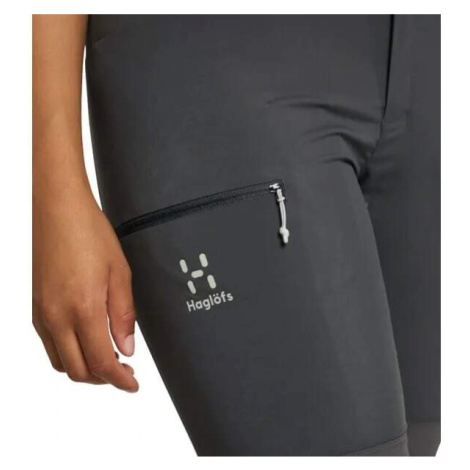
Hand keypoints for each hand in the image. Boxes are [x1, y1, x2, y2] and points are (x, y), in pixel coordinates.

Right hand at [33, 190, 138, 391]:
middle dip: (103, 379)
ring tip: (107, 357)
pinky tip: (86, 340)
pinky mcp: (35, 307)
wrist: (59, 210)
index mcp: (83, 309)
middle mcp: (56, 317)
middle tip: (125, 372)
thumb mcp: (121, 273)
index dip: (119, 380)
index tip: (133, 384)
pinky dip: (69, 353)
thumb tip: (127, 349)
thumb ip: (124, 315)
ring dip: (85, 368)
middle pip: (78, 371)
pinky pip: (49, 345)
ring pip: (61, 362)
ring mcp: (42, 313)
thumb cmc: (92, 235)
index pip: (101, 362)